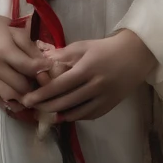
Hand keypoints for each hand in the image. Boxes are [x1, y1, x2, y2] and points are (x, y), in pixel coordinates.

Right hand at [0, 8, 49, 111]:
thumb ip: (29, 46)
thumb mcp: (13, 29)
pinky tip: (20, 98)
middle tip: (42, 80)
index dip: (43, 70)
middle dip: (35, 84)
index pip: (29, 67)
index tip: (51, 68)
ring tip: (32, 88)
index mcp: (3, 51)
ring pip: (11, 96)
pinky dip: (12, 102)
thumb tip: (45, 64)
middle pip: (21, 86)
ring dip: (24, 95)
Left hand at [21, 29, 156, 121]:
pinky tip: (65, 115)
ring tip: (44, 114)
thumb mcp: (83, 46)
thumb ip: (63, 55)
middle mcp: (95, 86)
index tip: (27, 99)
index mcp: (86, 69)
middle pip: (65, 102)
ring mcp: (104, 98)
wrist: (135, 55)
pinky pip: (88, 115)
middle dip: (45, 107)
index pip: (59, 86)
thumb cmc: (106, 48)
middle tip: (32, 108)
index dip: (41, 94)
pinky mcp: (109, 105)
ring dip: (58, 114)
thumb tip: (42, 61)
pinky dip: (75, 116)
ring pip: (76, 112)